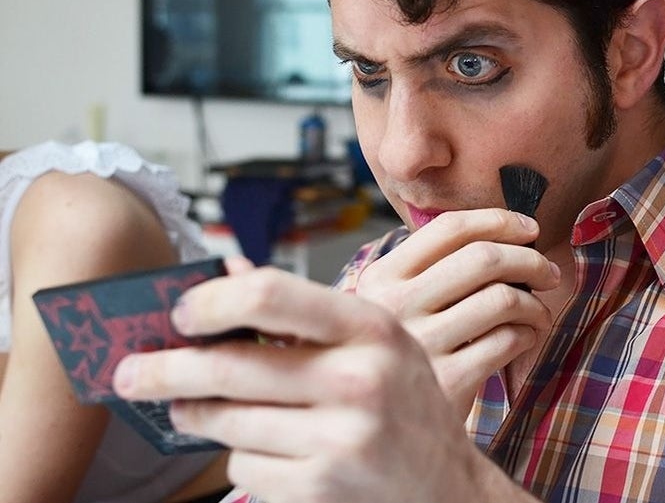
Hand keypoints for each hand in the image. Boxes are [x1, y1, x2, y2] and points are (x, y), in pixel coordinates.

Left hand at [112, 259, 525, 502]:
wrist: (444, 485)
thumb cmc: (402, 401)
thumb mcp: (373, 342)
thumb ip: (304, 309)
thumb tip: (226, 271)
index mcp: (370, 328)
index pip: (271, 295)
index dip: (211, 301)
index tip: (180, 313)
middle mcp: (360, 379)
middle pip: (230, 367)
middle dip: (165, 371)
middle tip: (130, 375)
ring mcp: (342, 437)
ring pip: (228, 422)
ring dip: (199, 417)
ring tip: (193, 411)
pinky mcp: (322, 486)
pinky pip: (244, 468)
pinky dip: (242, 460)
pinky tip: (264, 451)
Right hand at [353, 209, 560, 417]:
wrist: (391, 425)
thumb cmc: (412, 353)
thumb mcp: (398, 305)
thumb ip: (434, 269)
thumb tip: (510, 231)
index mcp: (381, 278)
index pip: (448, 228)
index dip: (498, 221)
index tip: (528, 229)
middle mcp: (394, 307)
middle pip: (484, 259)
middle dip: (530, 260)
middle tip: (549, 273)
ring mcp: (421, 345)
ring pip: (502, 299)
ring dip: (535, 304)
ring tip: (539, 314)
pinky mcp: (448, 382)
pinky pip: (508, 340)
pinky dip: (528, 334)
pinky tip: (526, 338)